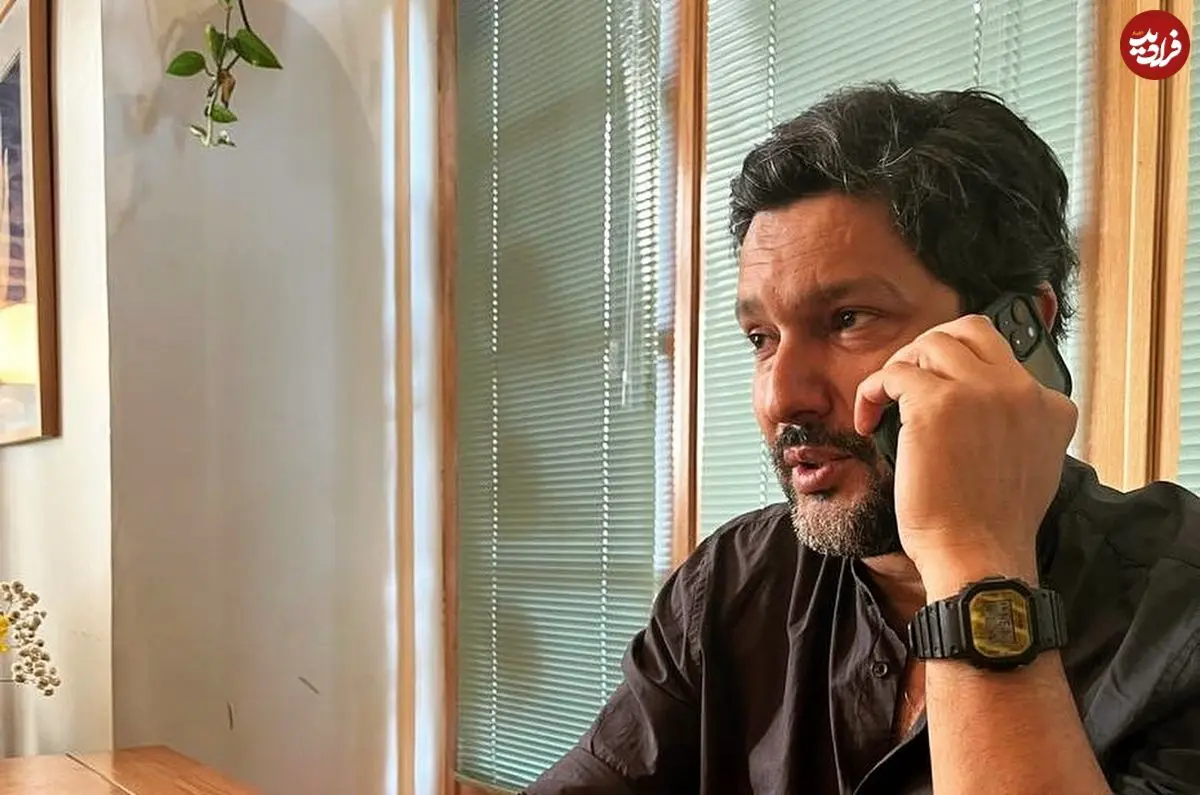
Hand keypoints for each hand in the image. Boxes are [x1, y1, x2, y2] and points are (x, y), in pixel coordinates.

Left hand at [853, 314, 1076, 595]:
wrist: (979, 556)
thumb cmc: (990, 524)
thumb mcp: (1030, 465)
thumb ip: (1016, 426)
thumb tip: (977, 408)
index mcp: (1050, 406)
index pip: (1005, 357)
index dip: (964, 371)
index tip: (940, 397)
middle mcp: (1022, 390)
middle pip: (970, 330)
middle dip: (932, 350)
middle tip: (909, 384)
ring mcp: (980, 391)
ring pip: (930, 343)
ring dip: (902, 368)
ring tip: (887, 404)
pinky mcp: (936, 402)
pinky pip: (893, 372)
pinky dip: (873, 390)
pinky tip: (867, 420)